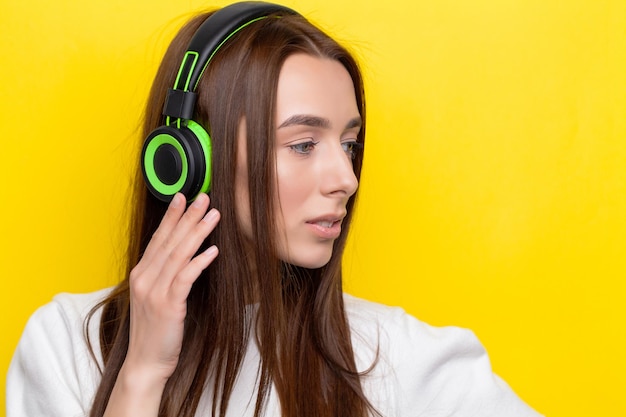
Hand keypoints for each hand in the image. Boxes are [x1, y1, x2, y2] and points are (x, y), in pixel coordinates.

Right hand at [123, 192, 219, 383]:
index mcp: (141, 275)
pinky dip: (199, 261)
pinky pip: (185, 277)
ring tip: (213, 215)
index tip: (181, 198)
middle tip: (203, 197)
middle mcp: (145, 279)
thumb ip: (164, 276)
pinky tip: (213, 250)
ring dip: (197, 232)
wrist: (146, 362)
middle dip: (187, 217)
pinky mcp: (168, 305)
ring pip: (178, 254)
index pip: (158, 239)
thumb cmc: (154, 331)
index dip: (171, 217)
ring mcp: (154, 292)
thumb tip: (182, 256)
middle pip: (169, 241)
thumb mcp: (154, 298)